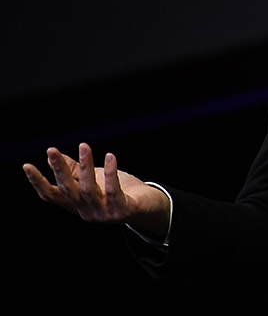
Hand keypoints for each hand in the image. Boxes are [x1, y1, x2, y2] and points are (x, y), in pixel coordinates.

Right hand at [23, 142, 170, 237]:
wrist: (147, 208)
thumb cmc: (118, 191)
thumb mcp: (95, 180)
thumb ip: (77, 171)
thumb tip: (58, 156)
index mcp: (77, 204)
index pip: (53, 195)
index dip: (38, 182)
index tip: (27, 165)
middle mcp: (86, 211)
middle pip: (68, 190)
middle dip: (59, 170)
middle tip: (52, 151)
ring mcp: (103, 213)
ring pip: (89, 189)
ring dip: (86, 166)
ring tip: (84, 146)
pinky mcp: (121, 211)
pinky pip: (114, 191)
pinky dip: (111, 173)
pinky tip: (110, 156)